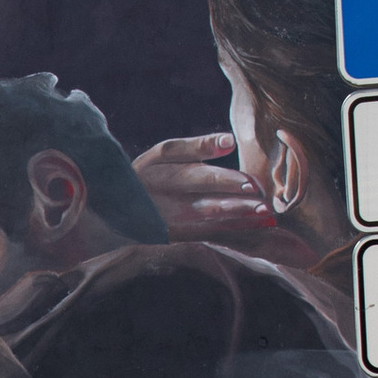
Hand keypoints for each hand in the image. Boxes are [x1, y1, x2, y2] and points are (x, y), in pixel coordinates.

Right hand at [133, 131, 268, 237]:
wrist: (115, 208)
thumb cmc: (147, 173)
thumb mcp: (164, 153)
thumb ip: (198, 146)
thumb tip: (230, 140)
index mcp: (165, 172)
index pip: (199, 176)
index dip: (225, 180)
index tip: (251, 183)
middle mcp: (168, 199)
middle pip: (207, 200)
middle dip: (236, 202)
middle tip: (263, 203)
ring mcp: (171, 221)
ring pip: (209, 218)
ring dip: (237, 217)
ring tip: (262, 214)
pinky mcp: (175, 236)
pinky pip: (206, 233)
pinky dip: (229, 230)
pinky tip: (251, 226)